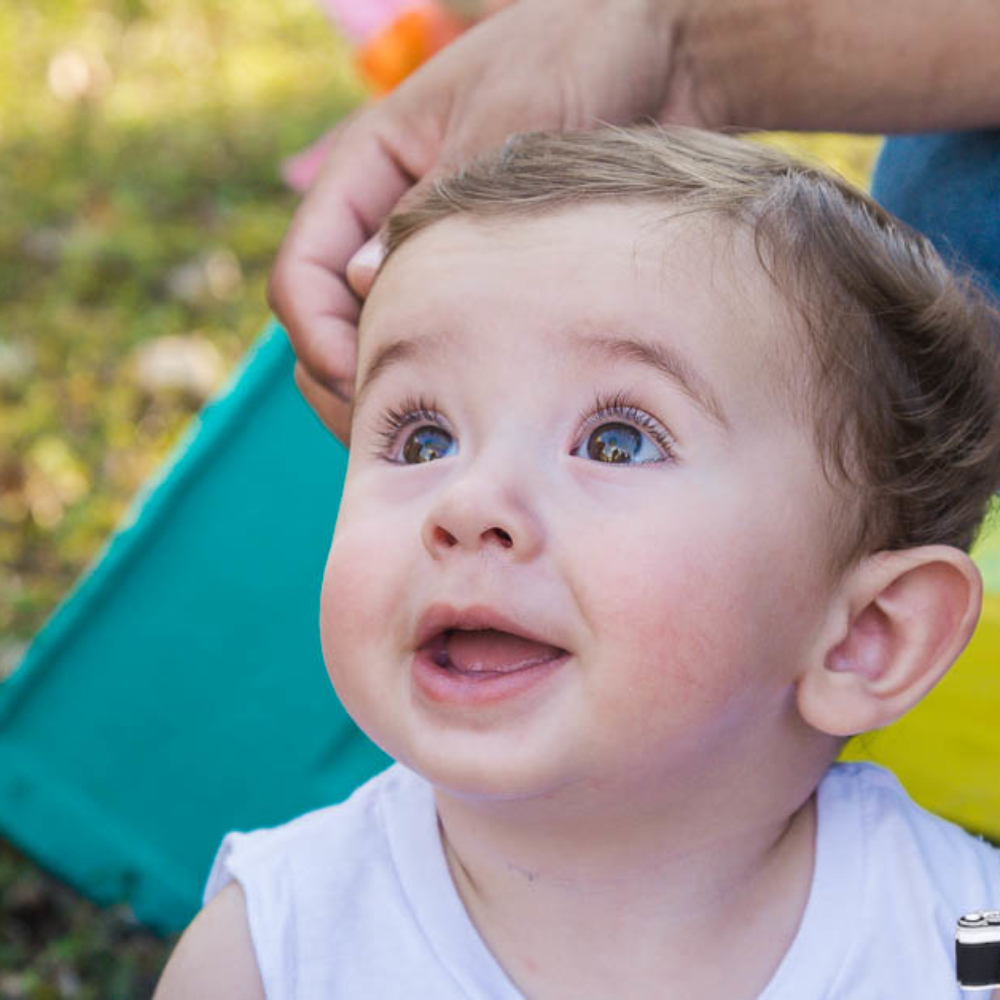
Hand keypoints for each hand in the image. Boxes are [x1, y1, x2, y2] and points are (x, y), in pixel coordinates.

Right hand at [267, 0, 694, 439]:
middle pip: (330, 320)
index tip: (364, 384)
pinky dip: (446, 378)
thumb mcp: (506, 118)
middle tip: (397, 435)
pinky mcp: (486, 277)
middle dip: (346, 382)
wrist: (662, 52)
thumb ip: (435, 202)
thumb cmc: (578, 54)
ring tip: (441, 433)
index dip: (318, 336)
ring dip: (395, 390)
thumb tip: (363, 285)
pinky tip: (481, 409)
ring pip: (383, 338)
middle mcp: (390, 215)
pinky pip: (443, 338)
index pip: (303, 267)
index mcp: (370, 165)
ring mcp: (435, 250)